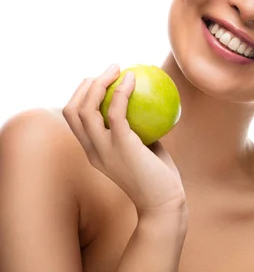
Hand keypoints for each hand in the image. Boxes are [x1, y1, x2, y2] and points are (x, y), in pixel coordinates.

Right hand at [63, 64, 185, 214]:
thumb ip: (139, 130)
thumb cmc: (160, 178)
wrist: (165, 202)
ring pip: (86, 109)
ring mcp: (104, 149)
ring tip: (118, 69)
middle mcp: (93, 150)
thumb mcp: (145, 149)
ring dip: (99, 83)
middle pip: (72, 111)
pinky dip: (121, 91)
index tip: (102, 81)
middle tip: (110, 70)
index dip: (82, 96)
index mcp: (94, 152)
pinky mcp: (122, 146)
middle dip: (85, 85)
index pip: (74, 120)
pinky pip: (116, 112)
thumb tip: (147, 103)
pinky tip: (133, 78)